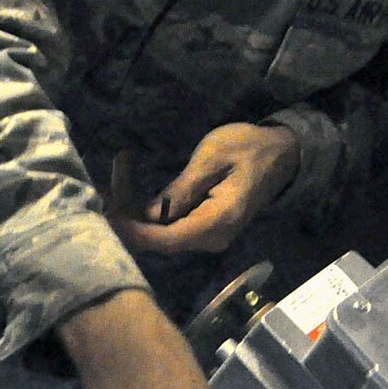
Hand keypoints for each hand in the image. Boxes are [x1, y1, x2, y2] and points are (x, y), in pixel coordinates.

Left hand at [108, 123, 298, 255]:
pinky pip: (166, 227)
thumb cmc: (249, 148)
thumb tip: (150, 214)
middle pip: (157, 240)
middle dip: (127, 214)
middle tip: (109, 175)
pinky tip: (127, 184)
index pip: (165, 240)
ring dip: (132, 209)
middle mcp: (211, 239)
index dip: (132, 228)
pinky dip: (145, 210)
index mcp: (218, 222)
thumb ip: (182, 188)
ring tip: (116, 172)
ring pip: (158, 234)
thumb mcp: (213, 157)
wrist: (281, 155)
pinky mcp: (200, 229)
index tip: (106, 206)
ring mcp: (206, 237)